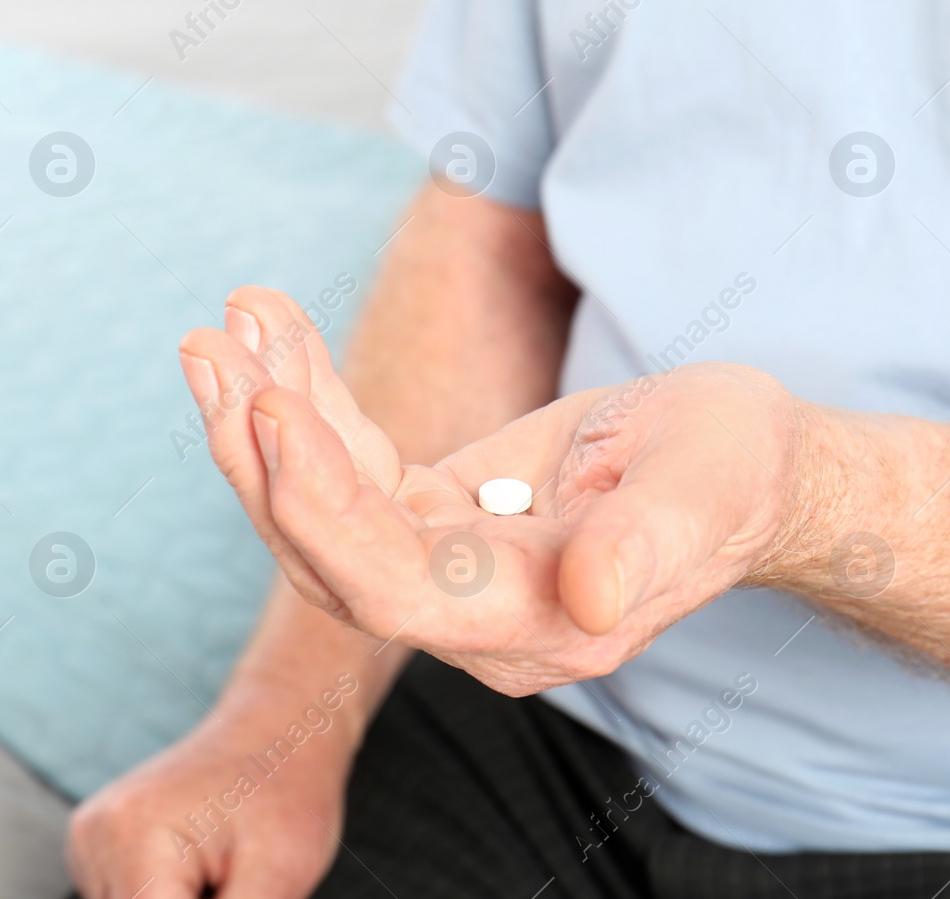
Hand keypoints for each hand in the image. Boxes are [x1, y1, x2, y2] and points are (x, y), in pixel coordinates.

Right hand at [67, 683, 355, 898]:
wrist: (276, 730)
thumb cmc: (286, 790)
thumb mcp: (280, 876)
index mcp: (137, 842)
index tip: (233, 894)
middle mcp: (98, 837)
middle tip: (229, 879)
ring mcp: (90, 837)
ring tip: (219, 876)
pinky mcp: (93, 842)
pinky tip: (196, 873)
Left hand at [178, 287, 813, 695]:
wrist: (741, 470)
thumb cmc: (735, 471)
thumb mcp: (706, 489)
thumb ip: (648, 545)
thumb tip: (589, 595)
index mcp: (534, 622)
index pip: (391, 586)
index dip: (322, 506)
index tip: (270, 406)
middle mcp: (469, 616)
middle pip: (329, 555)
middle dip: (258, 455)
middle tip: (209, 350)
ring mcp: (441, 571)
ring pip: (322, 512)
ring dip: (261, 420)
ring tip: (225, 327)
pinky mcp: (428, 521)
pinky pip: (347, 469)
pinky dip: (308, 400)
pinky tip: (275, 331)